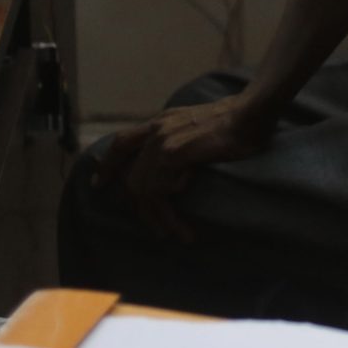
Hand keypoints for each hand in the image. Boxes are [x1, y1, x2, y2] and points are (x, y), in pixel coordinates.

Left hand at [92, 96, 275, 240]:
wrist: (249, 113)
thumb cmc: (233, 122)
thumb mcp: (195, 127)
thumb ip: (179, 140)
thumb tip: (177, 166)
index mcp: (160, 123)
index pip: (121, 144)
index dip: (107, 165)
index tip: (98, 184)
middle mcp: (155, 130)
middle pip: (131, 177)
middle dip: (143, 209)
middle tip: (161, 230)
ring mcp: (161, 141)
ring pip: (143, 189)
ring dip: (158, 217)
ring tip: (176, 234)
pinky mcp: (172, 153)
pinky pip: (159, 190)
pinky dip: (169, 211)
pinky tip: (185, 222)